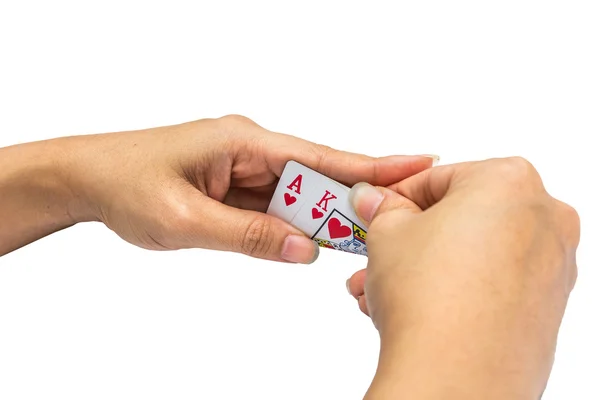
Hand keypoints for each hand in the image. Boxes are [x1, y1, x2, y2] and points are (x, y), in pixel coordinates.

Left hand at [53, 115, 433, 262]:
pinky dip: (296, 222)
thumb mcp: (187, 220)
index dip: (371, 165)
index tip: (418, 163)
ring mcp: (244, 166)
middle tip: (393, 221)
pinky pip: (276, 203)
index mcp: (243, 142)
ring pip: (298, 194)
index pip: (319, 156)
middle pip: (317, 177)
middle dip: (353, 200)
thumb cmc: (128, 186)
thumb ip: (249, 236)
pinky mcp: (236, 183)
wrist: (88, 178)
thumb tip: (307, 249)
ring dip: (324, 217)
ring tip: (361, 236)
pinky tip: (313, 239)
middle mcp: (250, 148)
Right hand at [346, 158, 578, 398]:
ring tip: (384, 290)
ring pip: (475, 252)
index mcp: (509, 181)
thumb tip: (375, 199)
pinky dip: (457, 287)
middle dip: (411, 238)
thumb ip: (383, 208)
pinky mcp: (547, 306)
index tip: (377, 212)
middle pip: (460, 217)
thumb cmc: (429, 296)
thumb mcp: (387, 234)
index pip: (438, 178)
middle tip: (379, 254)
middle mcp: (544, 218)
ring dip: (427, 266)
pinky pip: (493, 283)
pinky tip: (417, 307)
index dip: (397, 197)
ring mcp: (552, 265)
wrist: (457, 378)